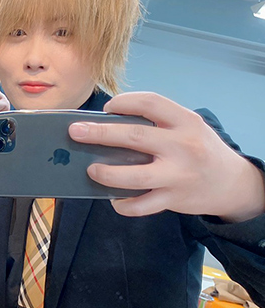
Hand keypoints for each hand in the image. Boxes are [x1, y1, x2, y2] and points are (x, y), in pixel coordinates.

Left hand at [68, 92, 264, 221]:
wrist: (232, 183)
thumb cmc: (200, 149)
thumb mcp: (187, 127)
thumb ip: (157, 124)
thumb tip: (107, 124)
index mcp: (185, 121)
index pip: (149, 102)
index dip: (123, 102)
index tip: (106, 108)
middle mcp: (183, 146)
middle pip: (134, 136)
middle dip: (100, 134)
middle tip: (76, 132)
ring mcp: (178, 175)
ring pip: (135, 176)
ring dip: (106, 173)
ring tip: (90, 170)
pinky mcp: (173, 199)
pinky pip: (140, 205)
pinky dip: (122, 203)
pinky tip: (112, 198)